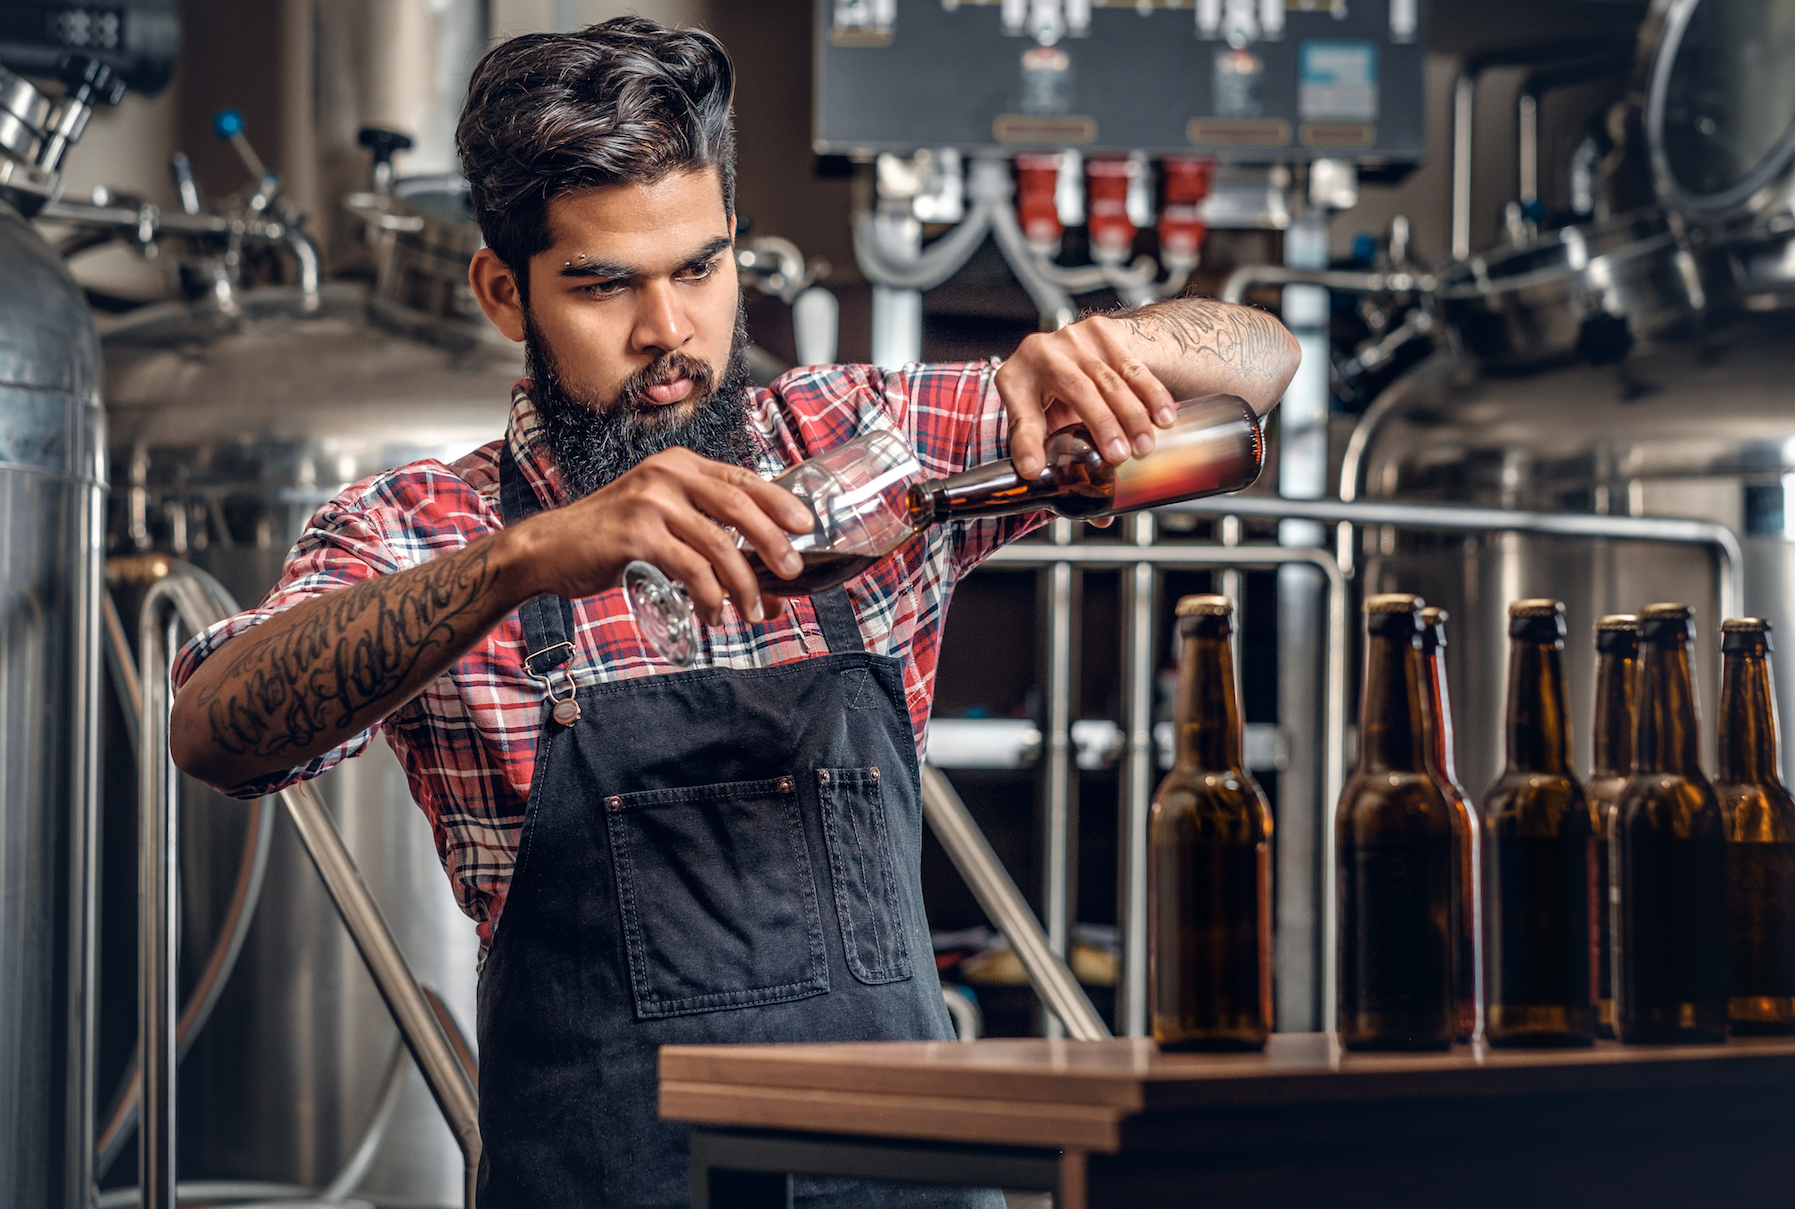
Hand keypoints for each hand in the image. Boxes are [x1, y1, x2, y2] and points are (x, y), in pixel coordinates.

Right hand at [502, 447, 814, 623]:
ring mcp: (650, 501)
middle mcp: (667, 474)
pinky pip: (690, 568)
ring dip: (744, 584)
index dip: (779, 501)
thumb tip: (772, 593)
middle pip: (739, 506)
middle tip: (791, 573)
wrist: (549, 549)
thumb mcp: (664, 527)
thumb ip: (711, 546)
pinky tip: (714, 615)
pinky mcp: (635, 534)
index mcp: (679, 465)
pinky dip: (709, 596)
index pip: (742, 479)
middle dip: (773, 543)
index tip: (806, 525)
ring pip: (719, 543)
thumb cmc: (611, 540)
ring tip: (755, 613)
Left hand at [995, 314, 1178, 479]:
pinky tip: (1164, 417)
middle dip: (1103, 425)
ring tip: (1145, 445)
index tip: (1034, 469)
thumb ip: (1038, 446)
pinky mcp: (1104, 333)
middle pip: (1077, 390)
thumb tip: (1052, 485)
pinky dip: (1153, 395)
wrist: (1071, 347)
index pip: (1023, 415)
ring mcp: (1075, 339)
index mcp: (1016, 377)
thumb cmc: (1048, 391)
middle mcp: (1043, 352)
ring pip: (1111, 379)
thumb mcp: (1033, 416)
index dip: (1028, 442)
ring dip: (1133, 415)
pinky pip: (1134, 367)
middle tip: (1120, 456)